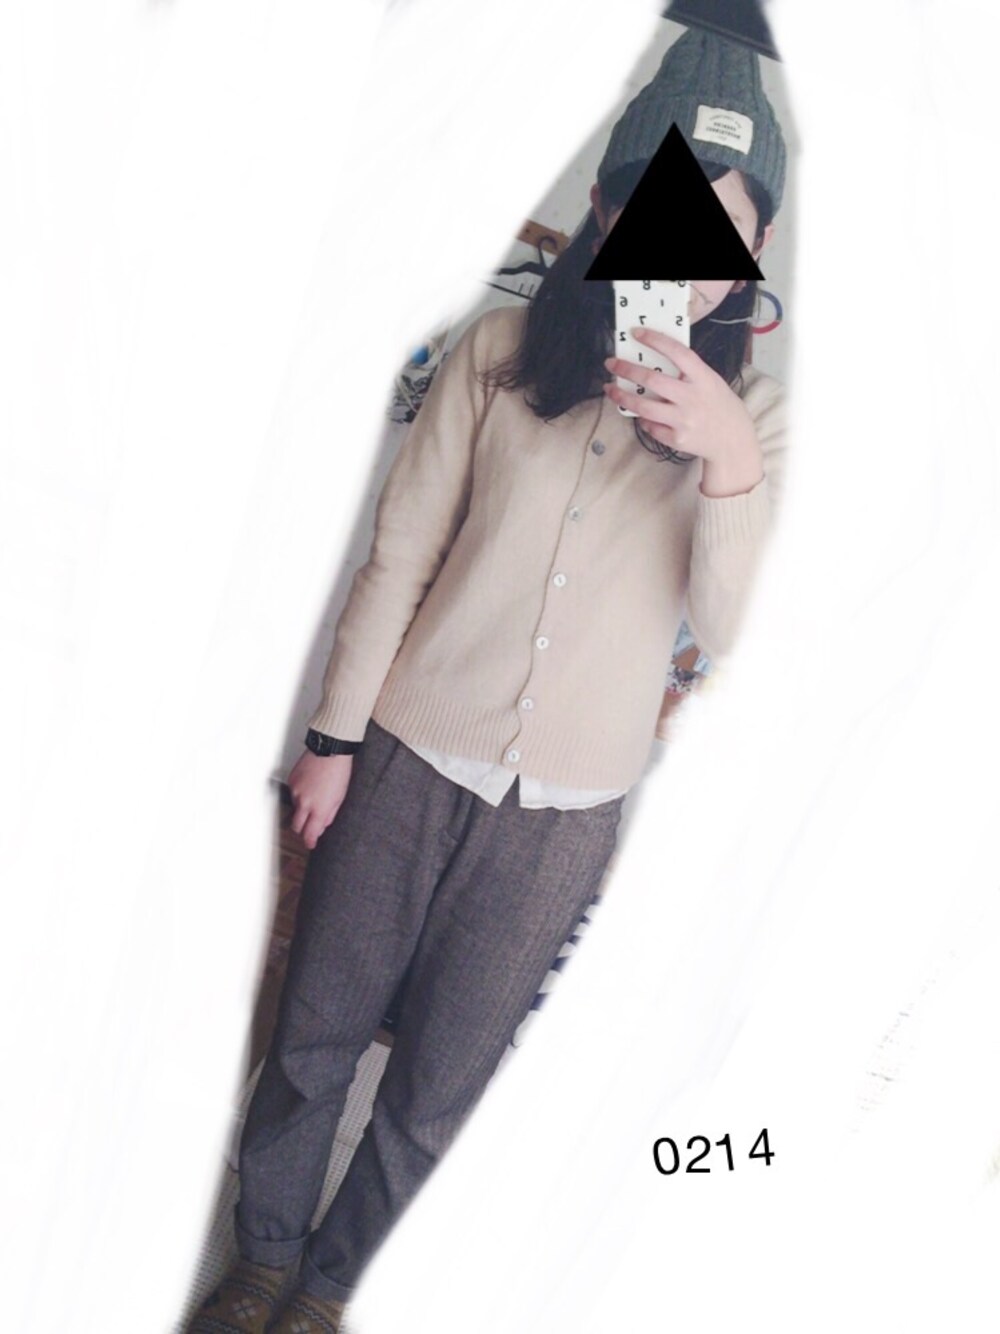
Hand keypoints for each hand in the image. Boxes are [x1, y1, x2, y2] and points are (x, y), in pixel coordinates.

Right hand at [287, 749, 354, 850]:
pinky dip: (300, 794)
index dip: (309, 841)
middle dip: (302, 829)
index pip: (309, 833)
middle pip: (296, 826)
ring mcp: (295, 792)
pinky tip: (310, 785)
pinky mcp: (291, 781)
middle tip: (309, 826)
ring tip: (315, 796)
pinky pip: (293, 794)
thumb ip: (330, 814)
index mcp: (319, 808)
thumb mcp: (340, 797)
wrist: (330, 750)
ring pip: (295, 809)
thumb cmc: (339, 771)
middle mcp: (305, 802)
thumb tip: (322, 826)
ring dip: (302, 808)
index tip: (310, 844)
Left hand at [603, 327, 763, 496]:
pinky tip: (640, 415)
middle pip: (652, 380)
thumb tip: (655, 360)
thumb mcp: (711, 382)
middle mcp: (692, 398)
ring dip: (622, 397)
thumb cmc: (720, 406)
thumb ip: (688, 372)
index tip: (636, 333)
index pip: (678, 353)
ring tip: (610, 389)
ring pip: (644, 407)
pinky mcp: (676, 439)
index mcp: (703, 378)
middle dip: (627, 369)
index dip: (656, 340)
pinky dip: (643, 420)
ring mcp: (684, 420)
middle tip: (611, 363)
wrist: (733, 440)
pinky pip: (650, 427)